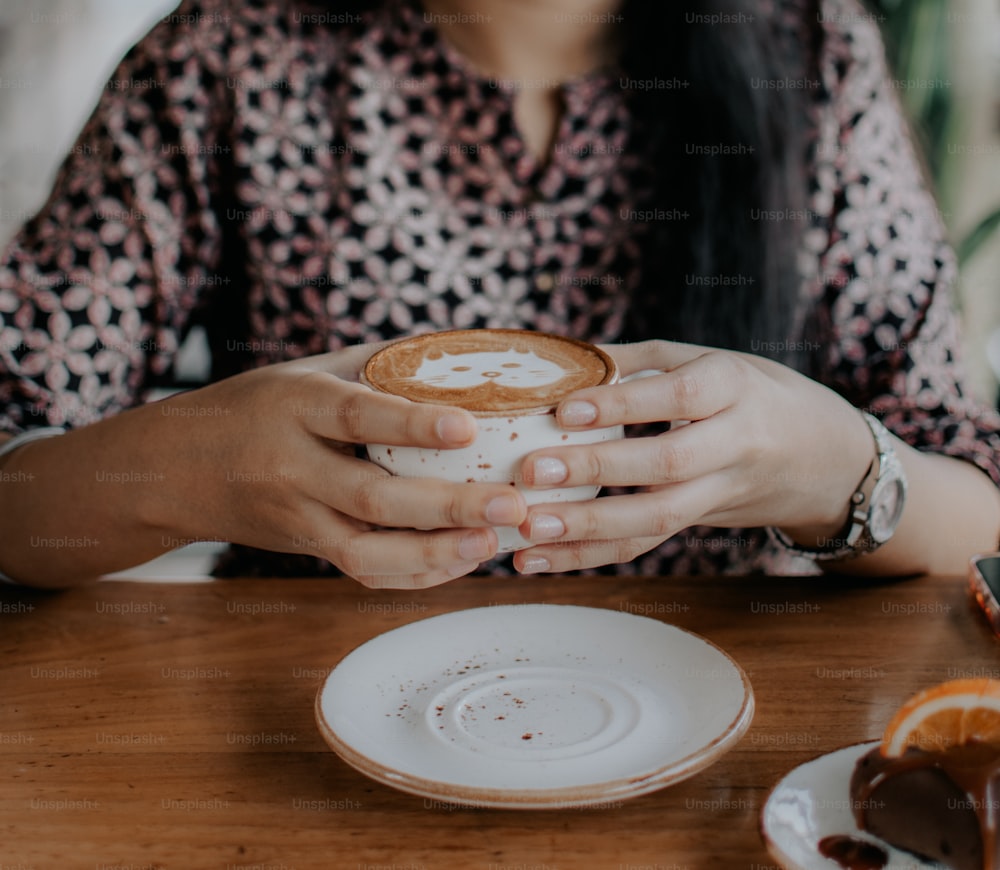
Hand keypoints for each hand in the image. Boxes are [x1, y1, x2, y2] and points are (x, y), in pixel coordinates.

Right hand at [153, 344, 526, 587]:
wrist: (174, 470)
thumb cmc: (255, 408)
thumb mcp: (303, 373)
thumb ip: (373, 366)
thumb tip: (457, 349)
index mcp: (295, 408)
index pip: (356, 416)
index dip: (413, 424)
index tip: (470, 425)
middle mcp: (292, 468)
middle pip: (373, 499)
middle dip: (449, 507)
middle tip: (512, 504)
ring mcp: (297, 518)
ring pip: (368, 552)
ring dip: (437, 555)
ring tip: (493, 543)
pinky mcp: (305, 549)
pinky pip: (364, 572)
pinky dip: (416, 574)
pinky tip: (462, 560)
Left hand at [509, 340, 873, 572]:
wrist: (827, 458)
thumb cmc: (754, 393)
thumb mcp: (712, 360)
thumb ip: (641, 360)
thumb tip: (564, 359)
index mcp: (735, 388)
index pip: (680, 396)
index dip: (625, 403)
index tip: (567, 409)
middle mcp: (736, 444)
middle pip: (668, 464)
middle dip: (598, 471)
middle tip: (534, 471)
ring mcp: (722, 492)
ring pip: (659, 519)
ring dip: (588, 531)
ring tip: (527, 531)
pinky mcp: (701, 525)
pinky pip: (646, 546)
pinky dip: (589, 557)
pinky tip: (538, 559)